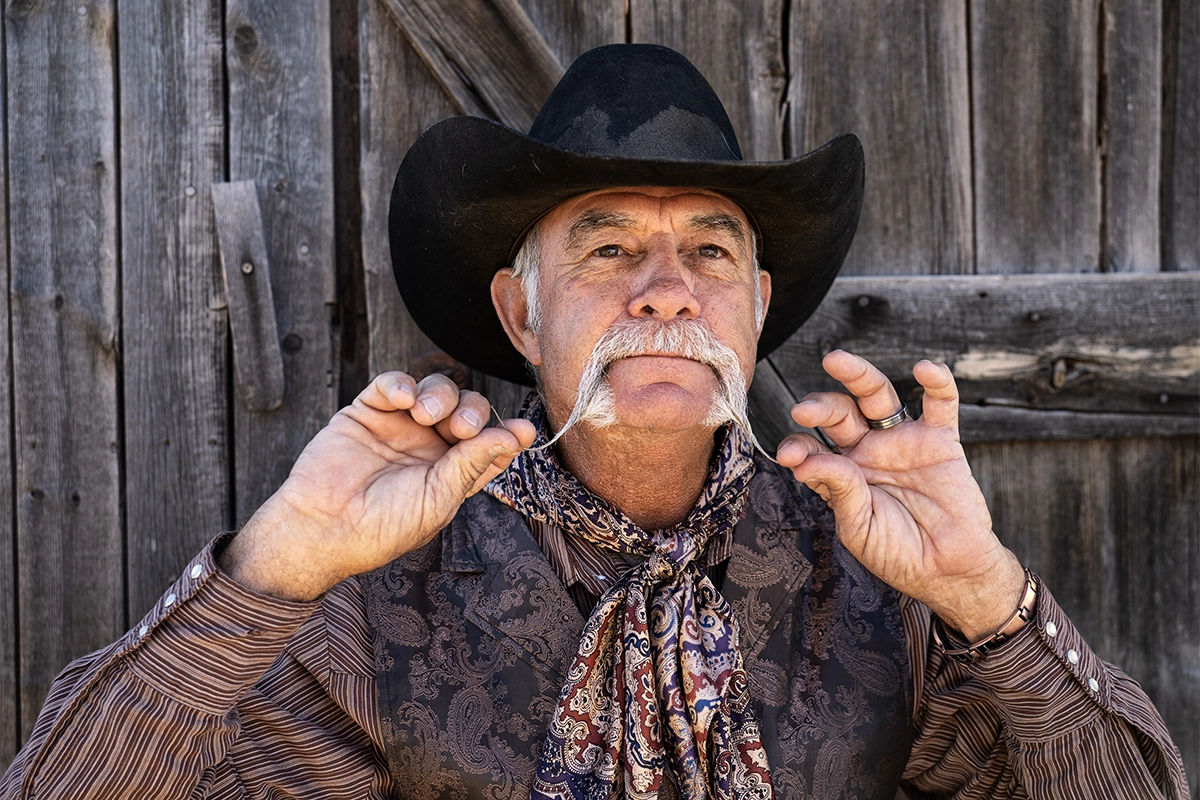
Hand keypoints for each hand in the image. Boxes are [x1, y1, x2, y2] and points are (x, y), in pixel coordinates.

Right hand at [219, 372, 535, 599]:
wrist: (325, 528)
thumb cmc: (384, 526)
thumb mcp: (438, 497)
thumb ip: (472, 462)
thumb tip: (513, 437)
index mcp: (452, 472)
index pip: (489, 444)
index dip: (507, 434)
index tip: (523, 431)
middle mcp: (430, 447)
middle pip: (468, 410)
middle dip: (472, 411)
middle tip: (462, 427)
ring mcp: (399, 427)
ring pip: (436, 391)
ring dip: (441, 395)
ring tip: (427, 414)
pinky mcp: (368, 412)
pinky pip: (392, 385)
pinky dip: (402, 384)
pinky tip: (404, 398)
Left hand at [776, 350, 1023, 639]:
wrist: (949, 569)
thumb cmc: (898, 553)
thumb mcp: (859, 527)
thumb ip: (838, 490)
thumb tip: (806, 461)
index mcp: (841, 473)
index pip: (812, 446)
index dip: (798, 446)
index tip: (789, 456)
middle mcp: (867, 450)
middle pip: (839, 413)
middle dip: (820, 406)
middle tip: (804, 410)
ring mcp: (902, 441)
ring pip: (877, 396)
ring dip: (857, 375)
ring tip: (835, 361)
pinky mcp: (940, 441)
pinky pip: (940, 403)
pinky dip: (937, 382)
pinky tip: (924, 368)